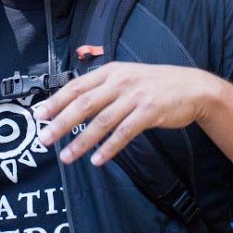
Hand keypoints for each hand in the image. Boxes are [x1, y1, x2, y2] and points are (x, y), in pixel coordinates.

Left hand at [35, 62, 221, 165]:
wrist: (193, 87)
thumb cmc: (155, 85)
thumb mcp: (127, 77)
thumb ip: (103, 88)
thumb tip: (74, 103)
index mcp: (111, 72)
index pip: (76, 86)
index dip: (56, 101)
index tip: (39, 116)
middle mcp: (120, 82)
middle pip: (84, 103)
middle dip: (61, 123)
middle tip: (44, 139)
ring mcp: (135, 96)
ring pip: (101, 121)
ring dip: (81, 140)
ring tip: (66, 157)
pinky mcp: (150, 112)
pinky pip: (124, 132)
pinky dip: (109, 147)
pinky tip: (97, 160)